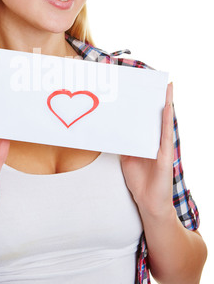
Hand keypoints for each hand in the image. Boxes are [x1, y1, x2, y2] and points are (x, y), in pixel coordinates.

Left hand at [120, 83, 173, 217]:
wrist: (148, 202)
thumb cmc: (139, 181)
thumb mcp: (127, 158)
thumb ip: (124, 144)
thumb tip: (114, 131)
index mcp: (147, 142)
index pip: (147, 119)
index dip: (146, 105)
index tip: (143, 89)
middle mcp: (156, 141)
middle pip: (156, 117)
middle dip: (158, 99)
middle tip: (157, 81)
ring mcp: (163, 147)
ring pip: (165, 121)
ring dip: (166, 104)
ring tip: (166, 87)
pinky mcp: (166, 154)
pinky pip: (166, 134)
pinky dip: (167, 119)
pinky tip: (167, 107)